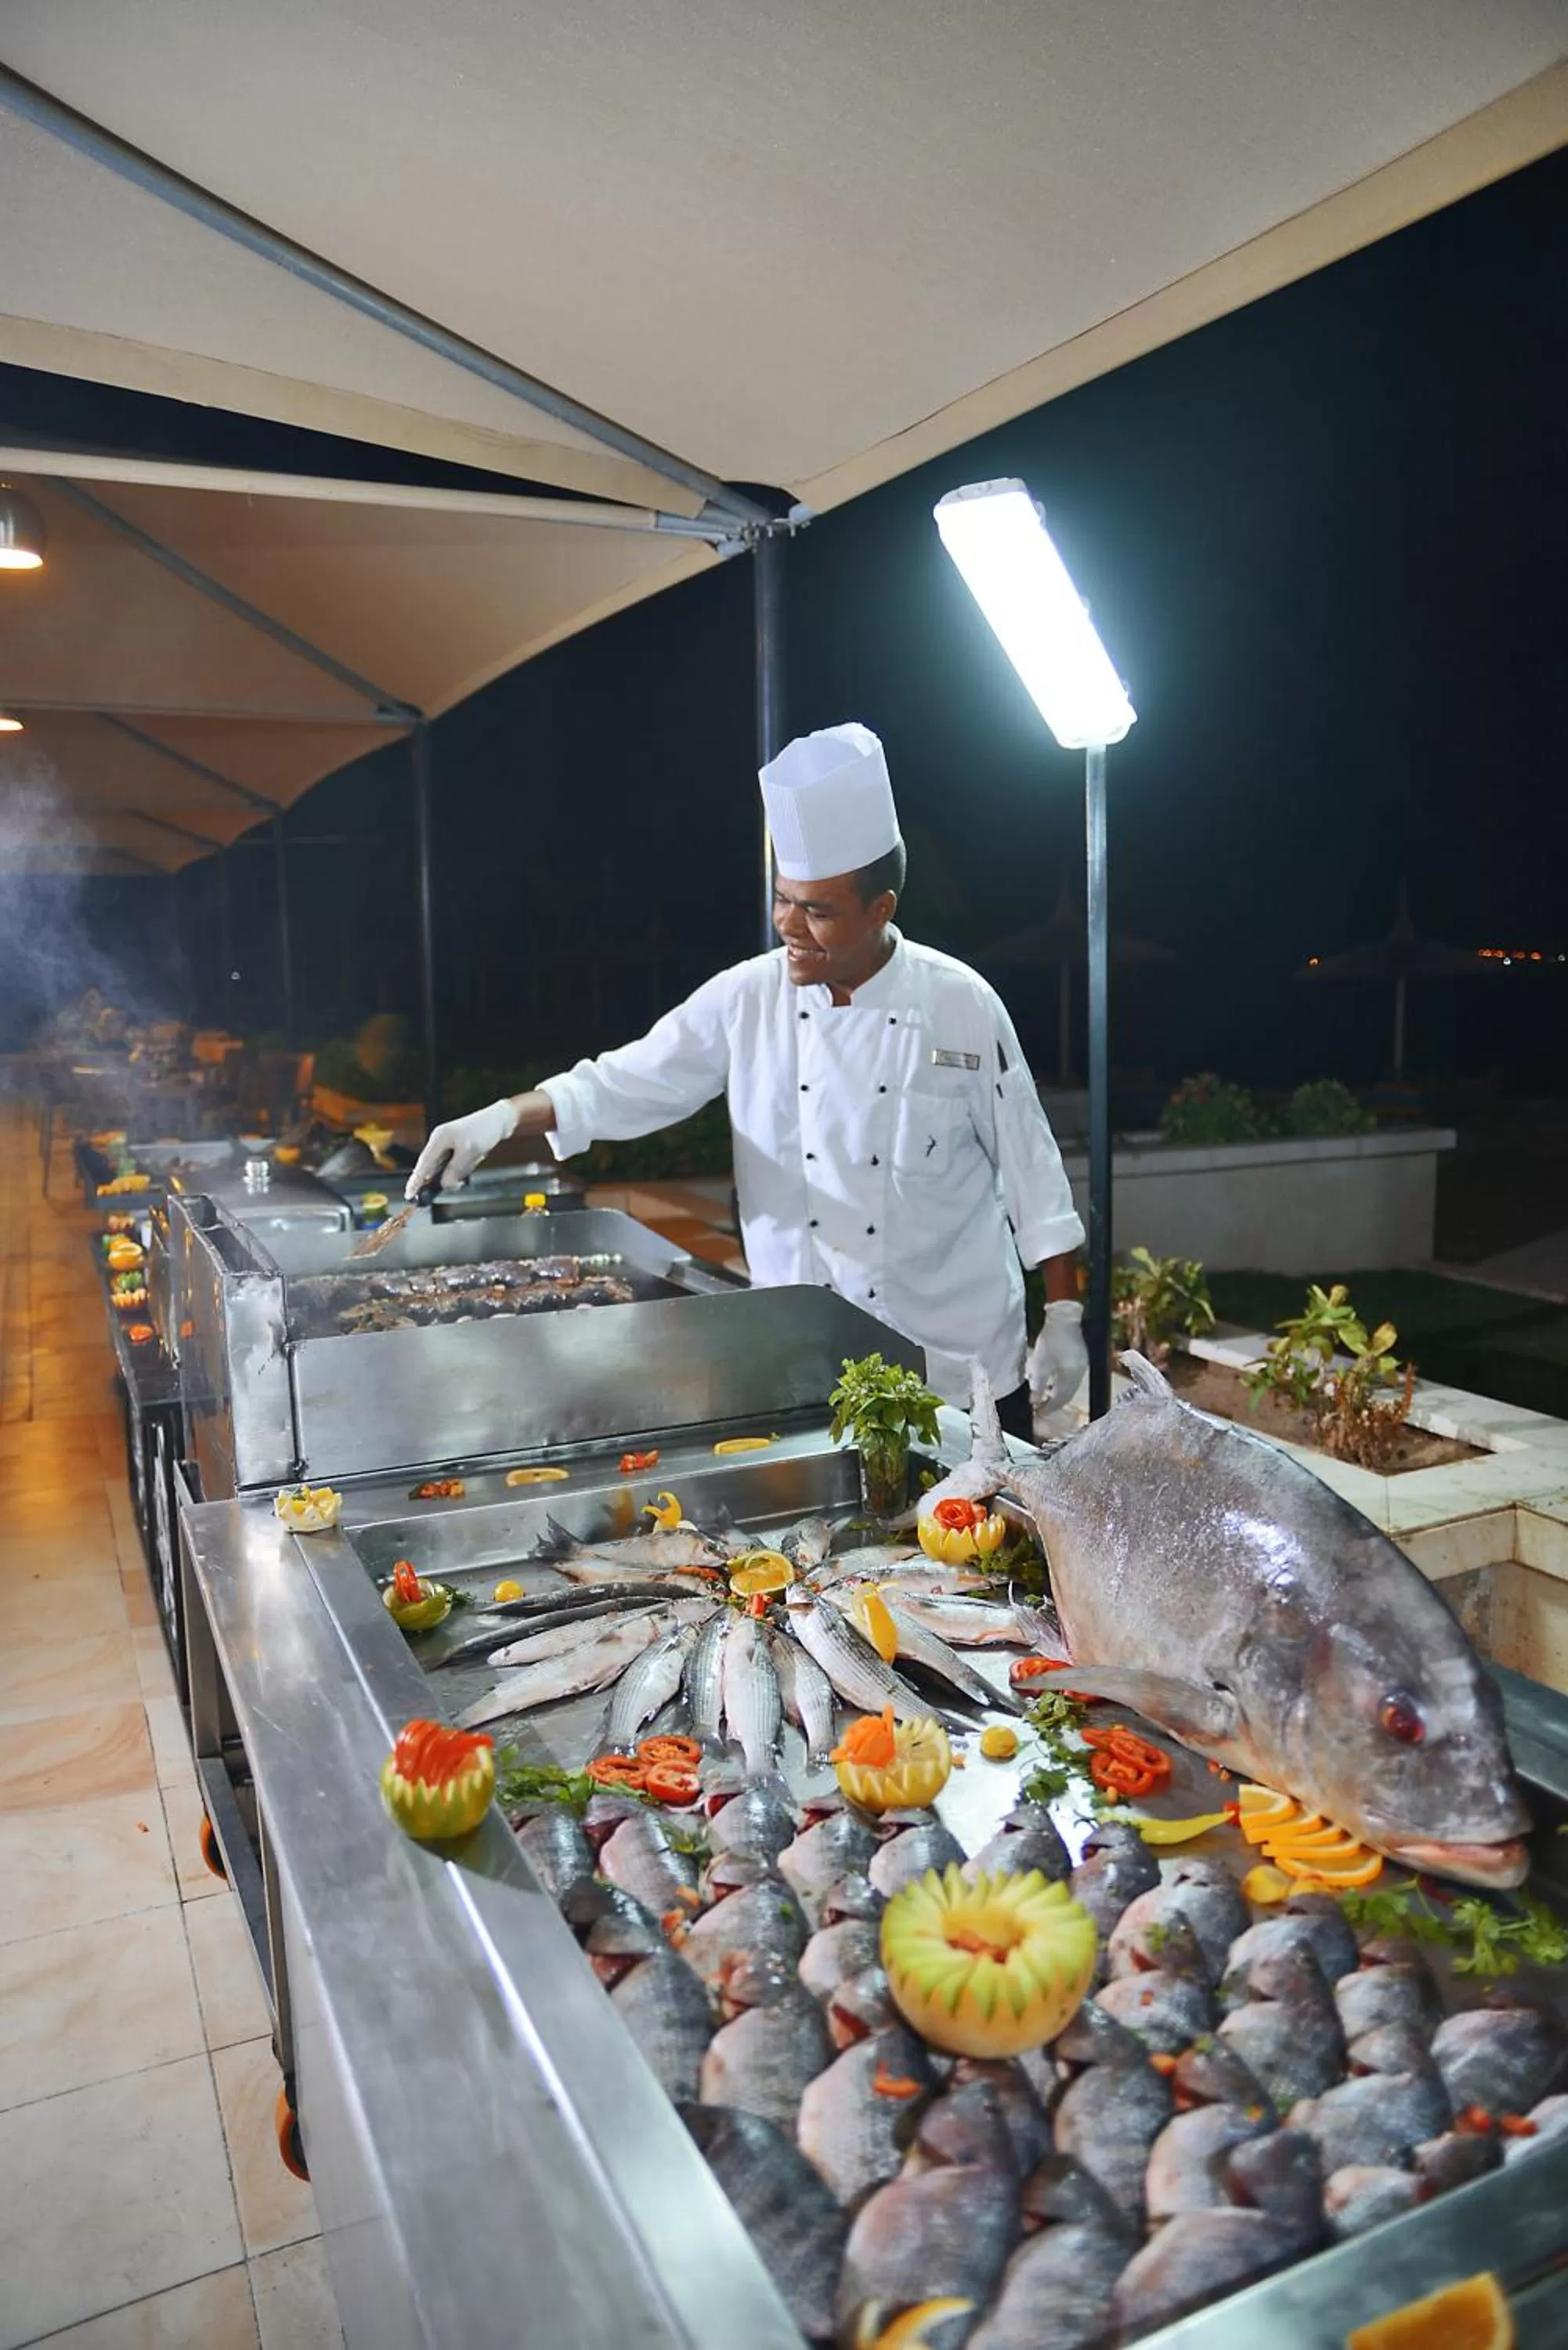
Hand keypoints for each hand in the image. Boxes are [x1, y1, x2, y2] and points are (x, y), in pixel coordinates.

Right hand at [404, 1099, 517, 1198]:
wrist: (500, 1119)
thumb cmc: (484, 1130)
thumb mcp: (469, 1152)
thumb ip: (455, 1169)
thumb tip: (445, 1183)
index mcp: (439, 1138)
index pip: (423, 1164)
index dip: (415, 1181)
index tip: (409, 1194)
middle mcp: (440, 1141)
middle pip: (435, 1168)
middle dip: (448, 1176)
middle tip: (461, 1180)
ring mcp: (449, 1144)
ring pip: (448, 1169)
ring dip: (461, 1169)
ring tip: (476, 1157)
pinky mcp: (458, 1148)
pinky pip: (457, 1165)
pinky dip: (467, 1165)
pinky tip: (478, 1156)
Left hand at [1027, 1298, 1087, 1428]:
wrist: (1064, 1316)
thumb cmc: (1051, 1338)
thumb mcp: (1040, 1361)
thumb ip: (1038, 1383)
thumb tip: (1034, 1401)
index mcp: (1072, 1375)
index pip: (1061, 1399)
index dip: (1049, 1408)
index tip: (1037, 1414)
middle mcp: (1080, 1373)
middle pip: (1067, 1395)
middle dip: (1054, 1404)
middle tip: (1041, 1409)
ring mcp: (1083, 1366)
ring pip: (1070, 1388)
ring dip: (1058, 1395)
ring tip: (1045, 1398)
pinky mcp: (1081, 1359)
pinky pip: (1072, 1379)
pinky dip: (1062, 1385)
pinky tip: (1053, 1384)